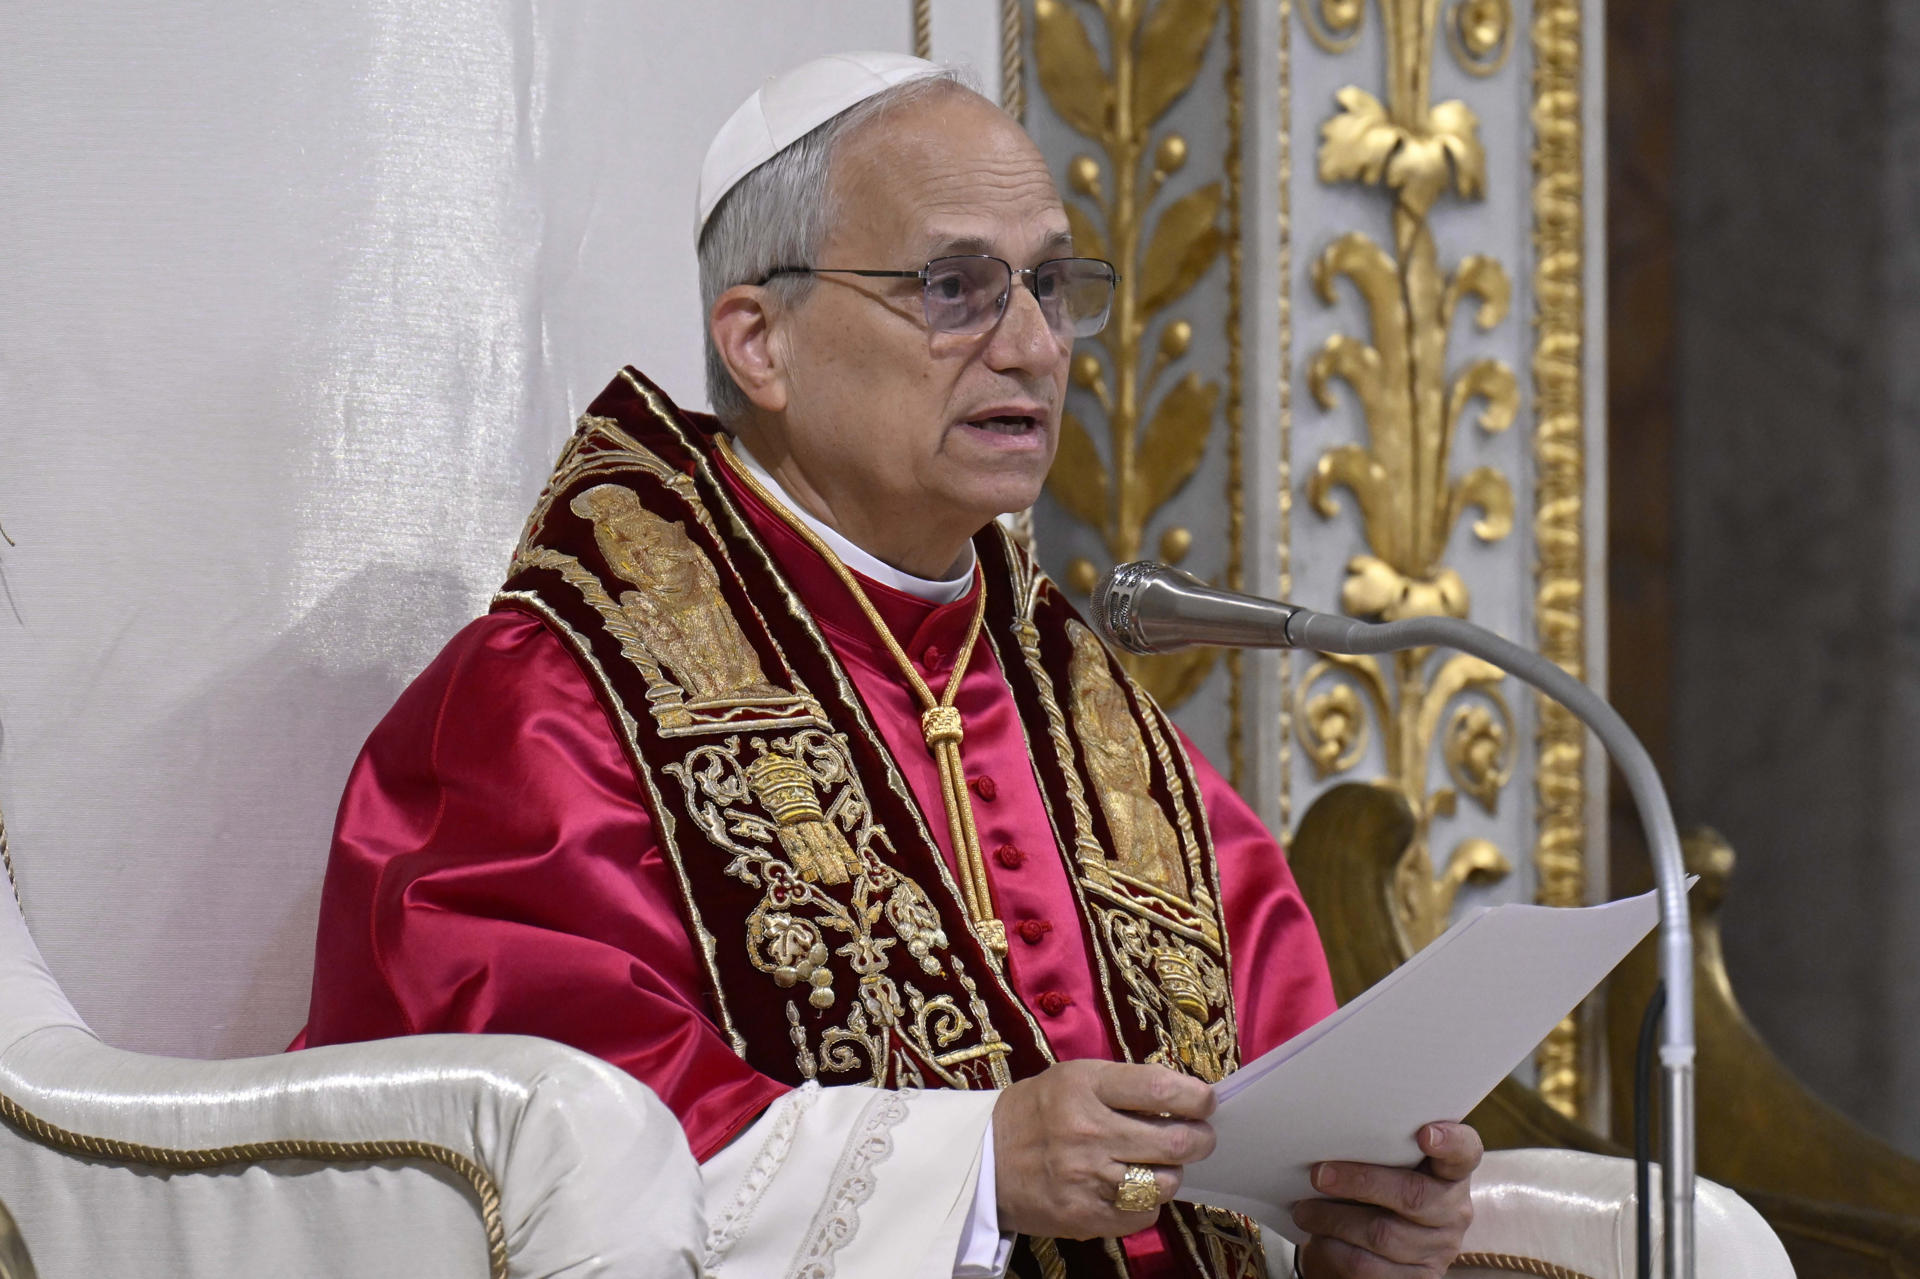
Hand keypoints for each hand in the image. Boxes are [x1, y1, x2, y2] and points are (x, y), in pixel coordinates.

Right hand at [993, 1060, 1215, 1239]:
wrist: (984, 1158)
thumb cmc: (1040, 1111)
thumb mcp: (1075, 1078)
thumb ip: (1126, 1086)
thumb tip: (1186, 1100)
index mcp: (1085, 1086)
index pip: (1161, 1089)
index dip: (1196, 1097)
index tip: (1205, 1102)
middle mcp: (1087, 1131)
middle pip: (1173, 1142)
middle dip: (1200, 1140)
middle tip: (1200, 1137)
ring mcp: (1085, 1178)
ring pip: (1164, 1183)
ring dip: (1170, 1174)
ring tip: (1157, 1165)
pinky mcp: (1083, 1216)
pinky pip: (1142, 1215)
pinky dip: (1147, 1204)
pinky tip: (1132, 1189)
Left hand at [1291, 1121, 1480, 1277]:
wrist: (1379, 1247)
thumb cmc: (1380, 1188)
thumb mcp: (1389, 1164)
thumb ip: (1381, 1147)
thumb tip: (1332, 1132)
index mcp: (1452, 1172)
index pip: (1464, 1152)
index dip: (1449, 1142)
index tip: (1425, 1134)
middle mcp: (1454, 1211)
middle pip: (1413, 1195)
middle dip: (1360, 1182)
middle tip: (1319, 1175)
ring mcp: (1440, 1249)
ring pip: (1383, 1234)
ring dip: (1334, 1220)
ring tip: (1305, 1210)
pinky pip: (1368, 1267)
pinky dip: (1335, 1249)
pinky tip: (1320, 1238)